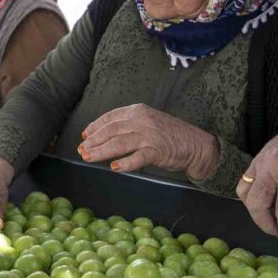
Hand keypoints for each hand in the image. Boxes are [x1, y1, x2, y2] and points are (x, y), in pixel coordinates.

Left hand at [78, 103, 219, 179]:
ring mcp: (149, 135)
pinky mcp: (158, 150)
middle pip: (111, 130)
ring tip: (89, 157)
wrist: (196, 144)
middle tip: (81, 150)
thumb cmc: (168, 134)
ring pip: (119, 143)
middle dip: (93, 141)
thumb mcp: (147, 121)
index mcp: (137, 110)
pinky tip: (115, 167)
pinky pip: (138, 157)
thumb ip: (128, 125)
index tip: (84, 136)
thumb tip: (101, 135)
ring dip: (101, 151)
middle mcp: (141, 120)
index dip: (95, 126)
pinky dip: (126, 163)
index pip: (110, 117)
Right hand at [236, 96, 277, 252]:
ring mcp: (260, 159)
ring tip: (273, 218)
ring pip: (245, 192)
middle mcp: (269, 166)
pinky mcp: (257, 156)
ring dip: (256, 209)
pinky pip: (247, 179)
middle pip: (256, 204)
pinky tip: (269, 201)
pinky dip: (253, 194)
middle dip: (266, 224)